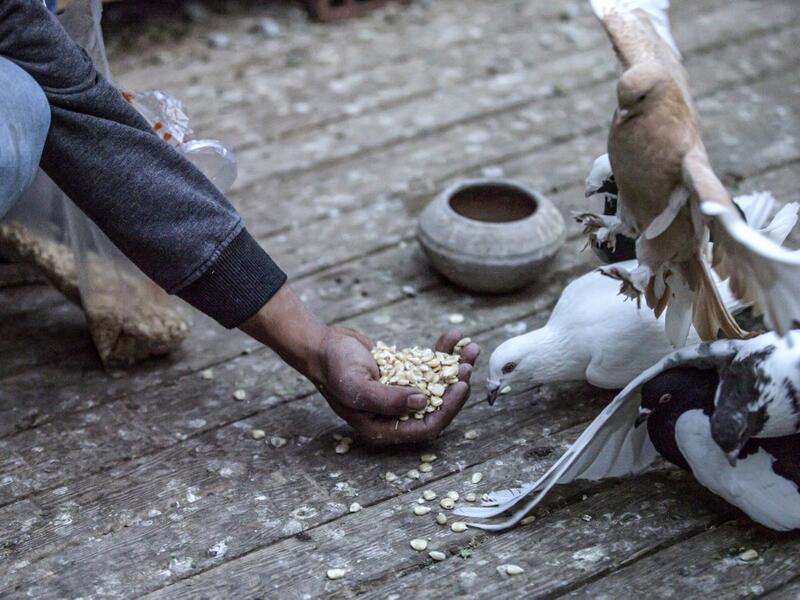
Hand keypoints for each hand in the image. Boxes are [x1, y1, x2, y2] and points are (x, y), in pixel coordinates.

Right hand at [314, 327, 479, 445]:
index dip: (447, 410)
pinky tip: (453, 336)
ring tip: (470, 347)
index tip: (460, 386)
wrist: (322, 345)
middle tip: (467, 364)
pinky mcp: (404, 373)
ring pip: (438, 384)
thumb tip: (422, 403)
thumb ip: (388, 399)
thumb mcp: (358, 386)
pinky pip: (429, 366)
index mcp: (383, 427)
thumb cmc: (334, 367)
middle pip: (437, 406)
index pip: (425, 427)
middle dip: (456, 386)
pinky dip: (442, 351)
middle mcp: (395, 414)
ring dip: (455, 366)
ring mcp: (401, 393)